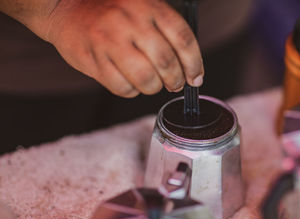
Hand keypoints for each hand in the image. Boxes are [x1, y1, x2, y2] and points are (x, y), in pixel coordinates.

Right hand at [45, 0, 203, 97]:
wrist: (65, 7)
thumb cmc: (111, 10)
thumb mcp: (142, 6)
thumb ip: (165, 31)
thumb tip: (189, 66)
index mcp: (148, 7)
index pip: (183, 39)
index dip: (194, 64)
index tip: (196, 77)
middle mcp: (130, 23)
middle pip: (166, 63)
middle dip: (175, 80)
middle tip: (174, 84)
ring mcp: (109, 42)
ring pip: (146, 80)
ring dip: (154, 87)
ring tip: (152, 83)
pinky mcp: (93, 60)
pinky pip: (122, 88)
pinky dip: (132, 91)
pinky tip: (130, 81)